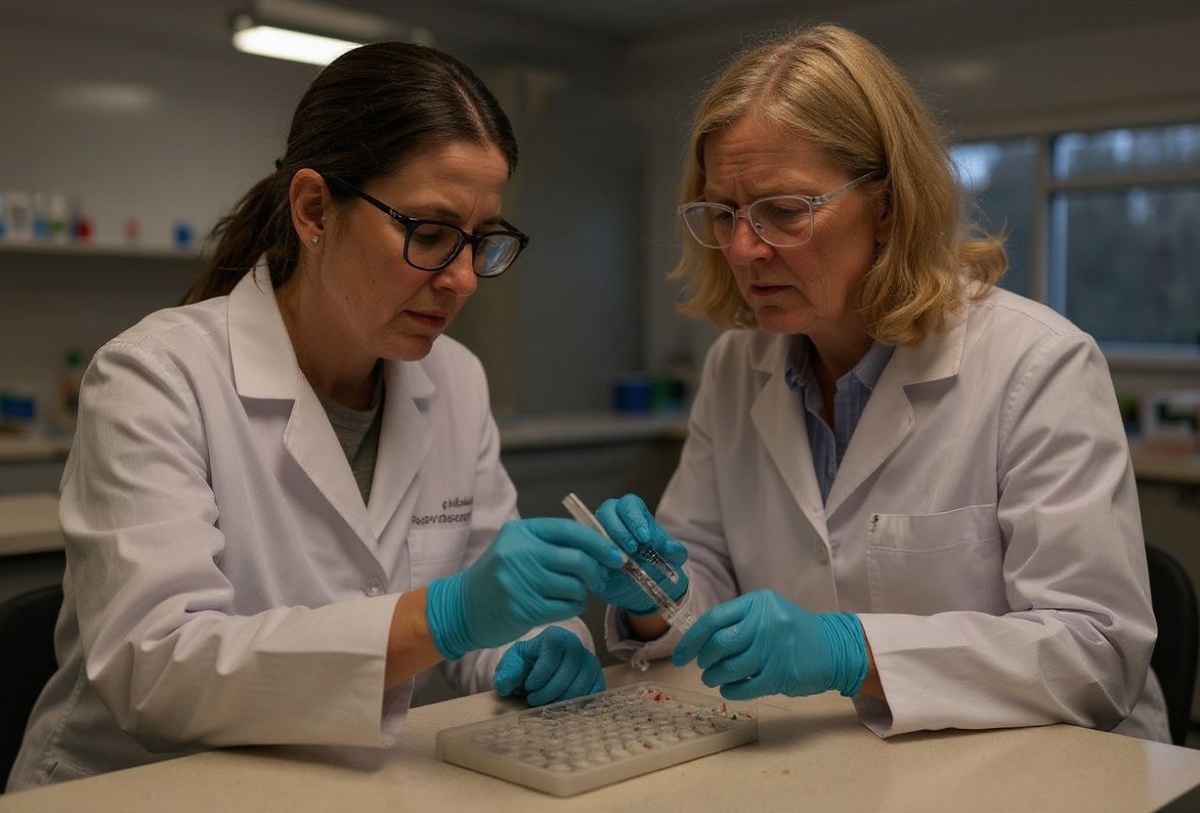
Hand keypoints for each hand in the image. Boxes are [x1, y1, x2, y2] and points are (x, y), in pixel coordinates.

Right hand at [426, 518, 622, 659]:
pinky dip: (574, 607)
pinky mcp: (525, 609)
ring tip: (571, 593)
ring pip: (576, 586)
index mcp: (521, 533)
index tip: (614, 554)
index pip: (570, 531)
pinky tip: (563, 605)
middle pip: (578, 560)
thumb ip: (551, 544)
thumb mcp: (517, 548)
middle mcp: (520, 554)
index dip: (598, 542)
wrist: (461, 608)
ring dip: (582, 592)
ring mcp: (521, 582)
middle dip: (596, 571)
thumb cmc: (497, 577)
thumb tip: (599, 547)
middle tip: (598, 578)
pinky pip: (567, 607)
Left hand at [493, 626, 605, 705]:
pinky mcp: (597, 677)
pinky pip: (593, 694)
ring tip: (545, 704)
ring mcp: (589, 661)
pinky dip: (577, 705)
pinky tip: (561, 707)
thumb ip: (506, 673)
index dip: (542, 672)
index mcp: (555, 636)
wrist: (540, 671)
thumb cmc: (526, 664)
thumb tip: (505, 685)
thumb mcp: (512, 665)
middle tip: (533, 701)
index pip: (554, 649)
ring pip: (581, 686)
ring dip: (561, 701)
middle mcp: (576, 645)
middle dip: (549, 691)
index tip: (529, 687)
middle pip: (569, 671)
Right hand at [593, 493, 688, 614]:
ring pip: (592, 528)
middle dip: (620, 530)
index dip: (635, 519)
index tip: (644, 537)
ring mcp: (595, 532)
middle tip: (632, 549)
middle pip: (608, 512)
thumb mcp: (665, 557)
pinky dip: (593, 557)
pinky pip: (583, 547)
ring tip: (620, 561)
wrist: (638, 582)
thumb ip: (673, 552)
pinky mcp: (586, 548)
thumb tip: (676, 550)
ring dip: (606, 543)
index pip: (629, 504)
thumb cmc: (651, 560)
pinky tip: (605, 571)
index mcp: (631, 511)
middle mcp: (610, 517)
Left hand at [672, 590, 867, 699]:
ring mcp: (775, 648)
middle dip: (704, 660)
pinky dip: (731, 690)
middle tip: (703, 667)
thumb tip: (698, 640)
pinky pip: (746, 687)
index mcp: (758, 602)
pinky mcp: (782, 674)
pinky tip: (728, 689)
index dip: (692, 640)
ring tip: (713, 679)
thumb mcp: (766, 613)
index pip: (714, 620)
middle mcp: (766, 622)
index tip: (681, 656)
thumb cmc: (793, 631)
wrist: (835, 647)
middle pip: (719, 644)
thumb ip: (737, 621)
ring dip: (715, 677)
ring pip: (730, 667)